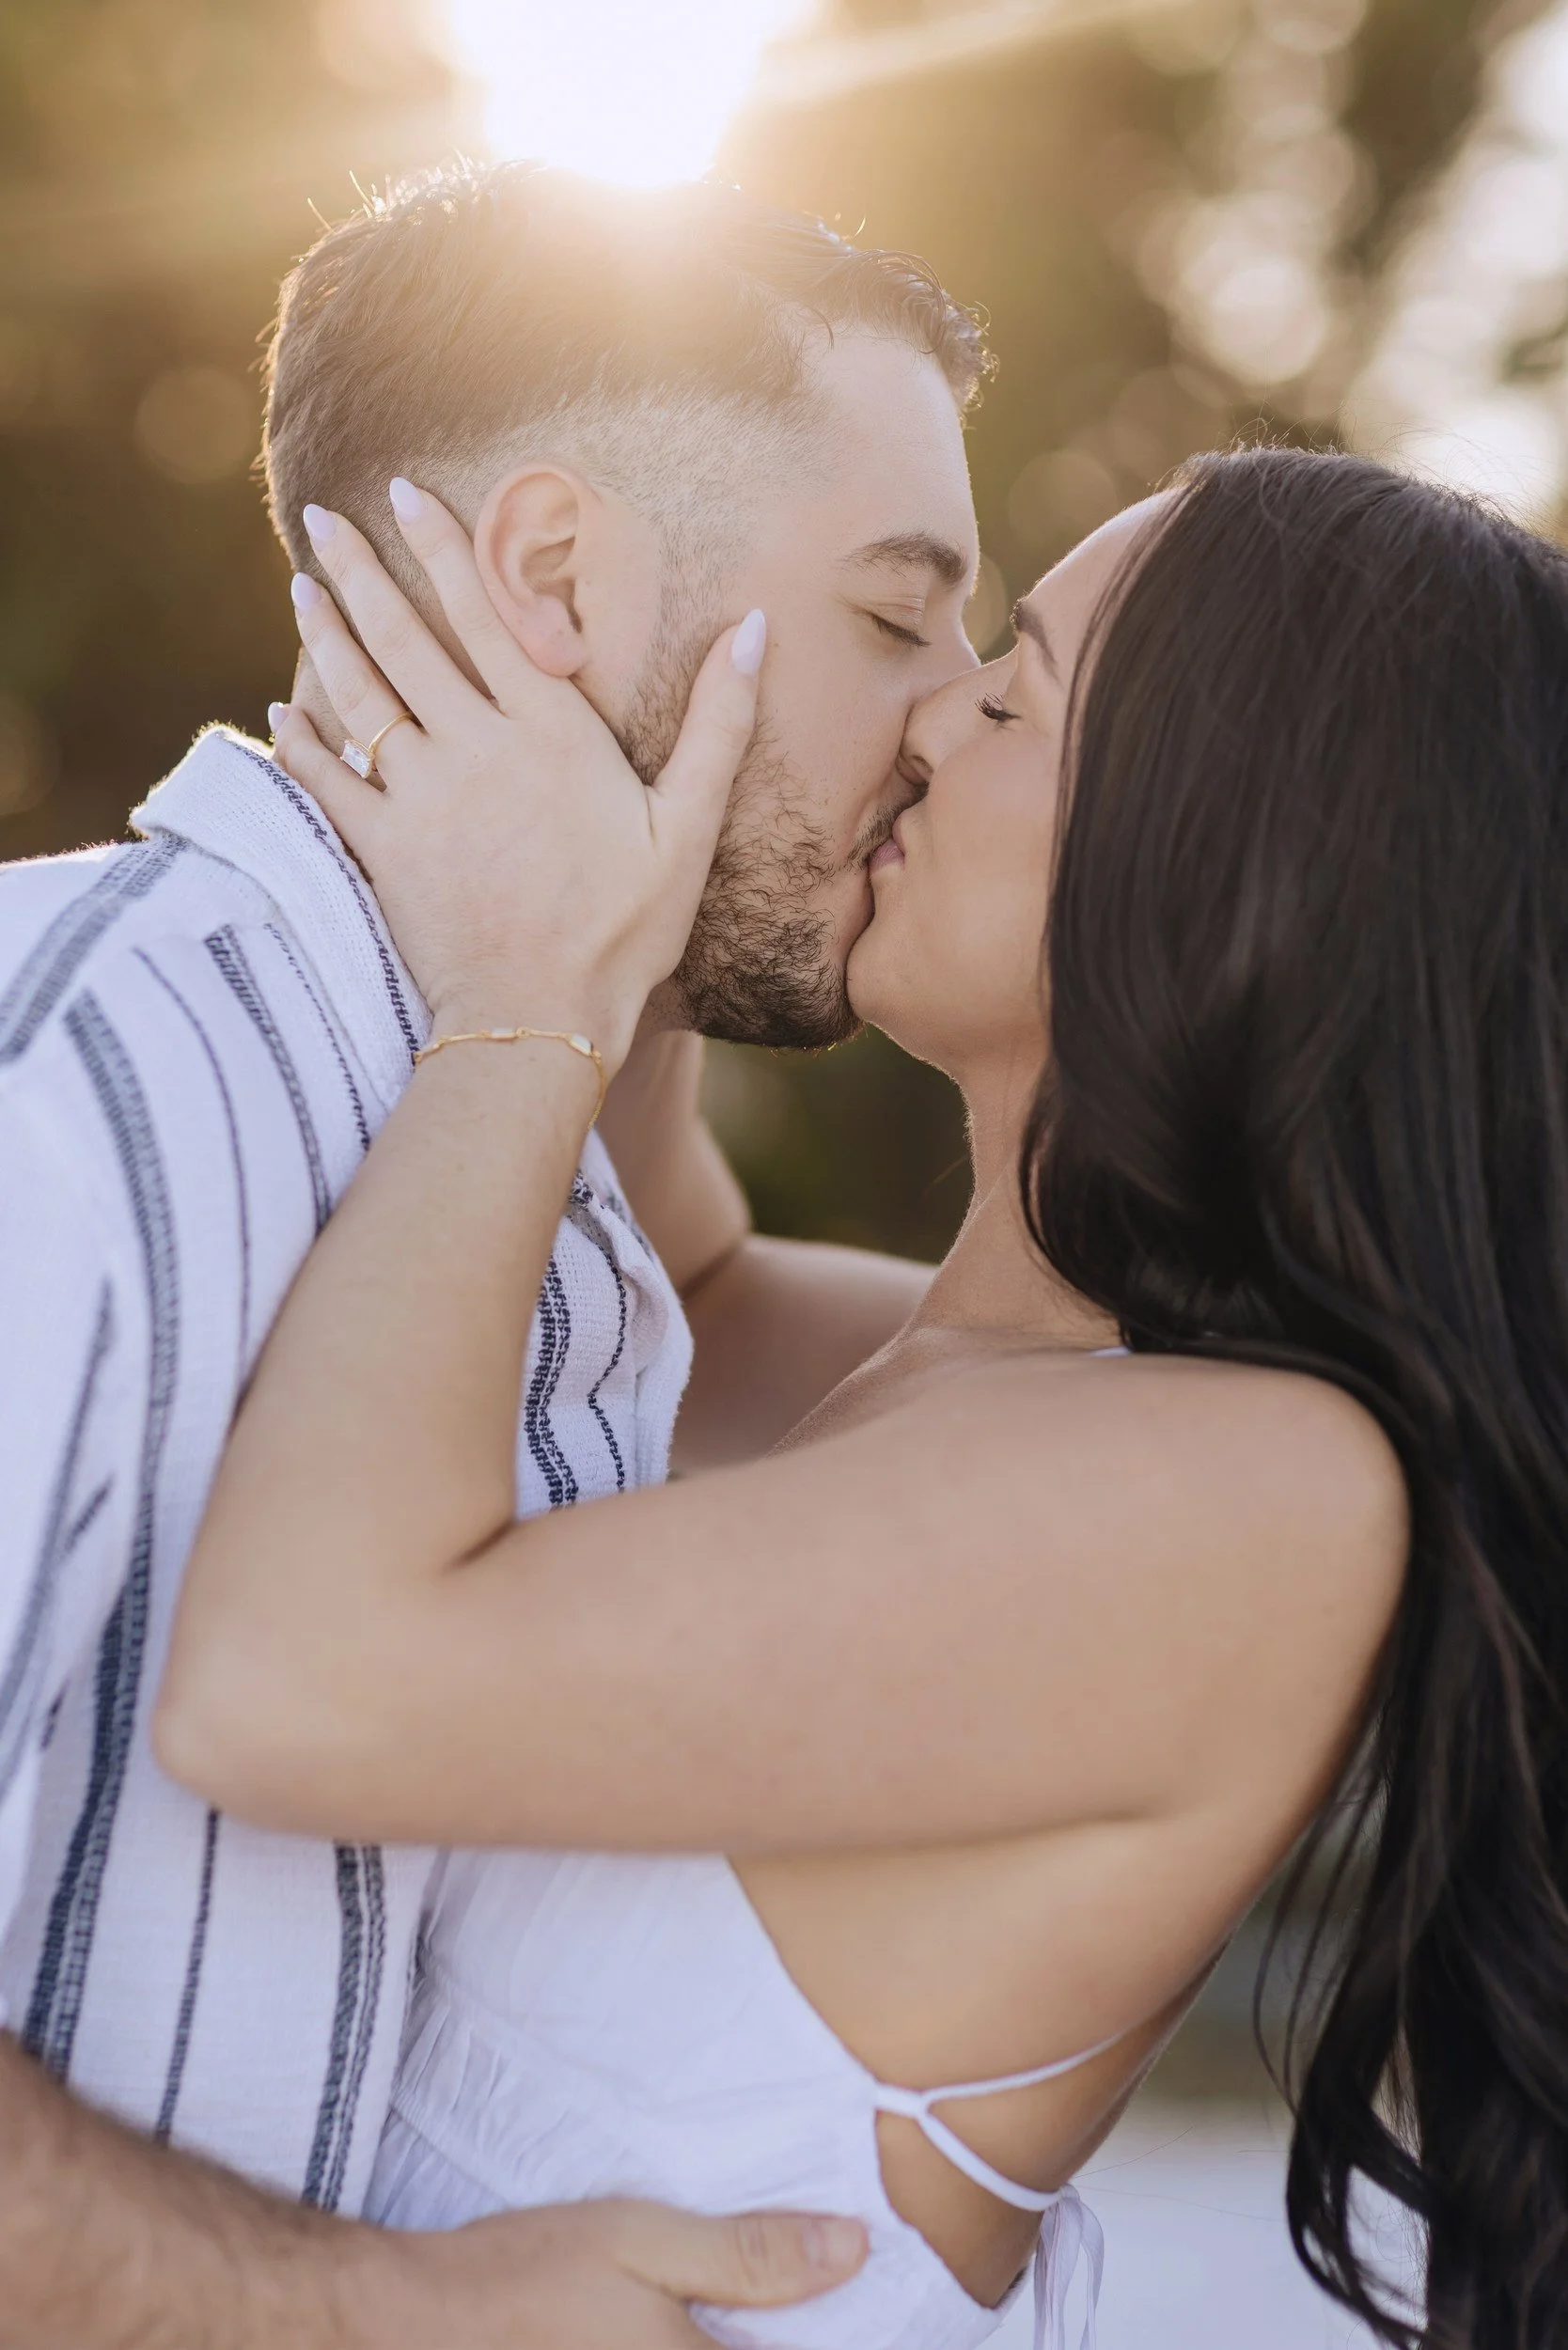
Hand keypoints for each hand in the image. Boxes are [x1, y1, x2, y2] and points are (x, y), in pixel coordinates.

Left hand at [270, 484, 764, 1071]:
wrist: (542, 1019)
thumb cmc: (625, 930)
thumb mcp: (689, 827)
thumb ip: (719, 723)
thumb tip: (754, 629)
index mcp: (550, 733)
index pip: (485, 615)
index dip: (443, 549)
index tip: (406, 494)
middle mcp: (475, 750)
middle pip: (404, 639)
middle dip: (360, 571)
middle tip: (324, 518)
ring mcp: (421, 799)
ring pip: (358, 696)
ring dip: (325, 637)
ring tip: (302, 588)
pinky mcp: (382, 850)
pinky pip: (326, 781)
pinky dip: (299, 743)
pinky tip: (280, 713)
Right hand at [366, 2195, 867, 2348]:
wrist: (415, 2327)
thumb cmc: (529, 2275)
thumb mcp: (641, 2240)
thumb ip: (751, 2254)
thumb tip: (854, 2248)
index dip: (844, 2337)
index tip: (872, 2312)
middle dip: (791, 2336)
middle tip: (794, 2309)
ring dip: (730, 2339)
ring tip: (717, 2313)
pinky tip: (681, 2331)